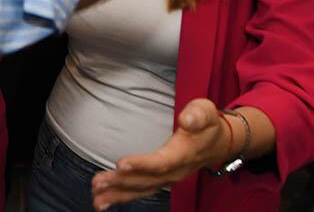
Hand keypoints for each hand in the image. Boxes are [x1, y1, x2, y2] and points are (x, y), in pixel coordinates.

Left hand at [91, 99, 228, 207]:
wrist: (218, 144)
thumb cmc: (207, 124)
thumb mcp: (206, 112)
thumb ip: (198, 115)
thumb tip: (187, 119)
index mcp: (184, 155)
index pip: (161, 162)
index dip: (141, 165)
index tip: (120, 164)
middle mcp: (175, 172)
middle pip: (146, 180)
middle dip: (121, 182)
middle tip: (97, 182)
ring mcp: (167, 179)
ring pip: (141, 189)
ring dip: (118, 194)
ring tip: (96, 197)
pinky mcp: (159, 180)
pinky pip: (140, 191)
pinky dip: (121, 197)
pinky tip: (101, 201)